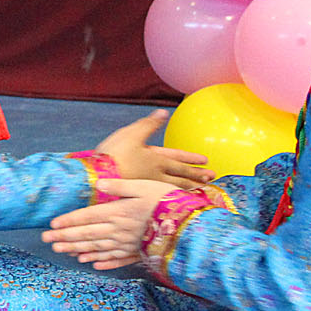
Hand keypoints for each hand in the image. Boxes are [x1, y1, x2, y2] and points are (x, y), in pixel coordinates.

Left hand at [42, 178, 178, 269]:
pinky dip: (101, 261)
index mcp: (118, 212)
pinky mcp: (138, 252)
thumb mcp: (144, 186)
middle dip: (65, 238)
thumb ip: (120, 187)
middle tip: (46, 241)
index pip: (87, 217)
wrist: (190, 226)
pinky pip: (115, 259)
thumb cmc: (168, 201)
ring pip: (97, 248)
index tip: (51, 226)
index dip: (68, 221)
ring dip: (77, 249)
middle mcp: (119, 230)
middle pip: (87, 234)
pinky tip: (90, 263)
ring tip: (61, 251)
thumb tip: (99, 185)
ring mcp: (127, 244)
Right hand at [95, 110, 212, 187]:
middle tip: (211, 178)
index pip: (179, 159)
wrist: (98, 177)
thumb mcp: (132, 133)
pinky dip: (174, 196)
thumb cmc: (114, 154)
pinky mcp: (140, 195)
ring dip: (189, 187)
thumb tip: (164, 112)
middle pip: (181, 175)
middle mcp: (156, 174)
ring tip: (201, 189)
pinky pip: (163, 196)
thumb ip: (149, 124)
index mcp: (156, 158)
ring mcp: (149, 186)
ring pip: (174, 187)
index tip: (206, 162)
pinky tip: (176, 199)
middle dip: (196, 176)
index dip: (192, 159)